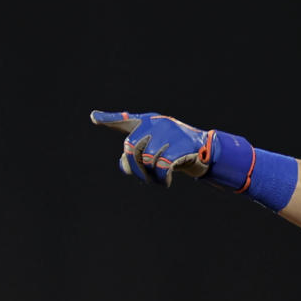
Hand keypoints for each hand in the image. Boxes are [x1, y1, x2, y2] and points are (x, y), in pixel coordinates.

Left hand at [90, 110, 210, 185]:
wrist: (206, 150)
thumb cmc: (177, 150)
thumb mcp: (156, 148)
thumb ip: (137, 154)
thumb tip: (124, 167)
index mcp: (148, 122)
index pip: (125, 121)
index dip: (109, 119)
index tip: (94, 118)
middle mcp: (155, 124)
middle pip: (131, 150)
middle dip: (135, 168)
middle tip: (144, 178)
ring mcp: (167, 134)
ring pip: (146, 161)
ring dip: (151, 177)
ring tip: (158, 181)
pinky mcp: (179, 147)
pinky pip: (161, 167)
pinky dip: (161, 179)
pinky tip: (165, 183)